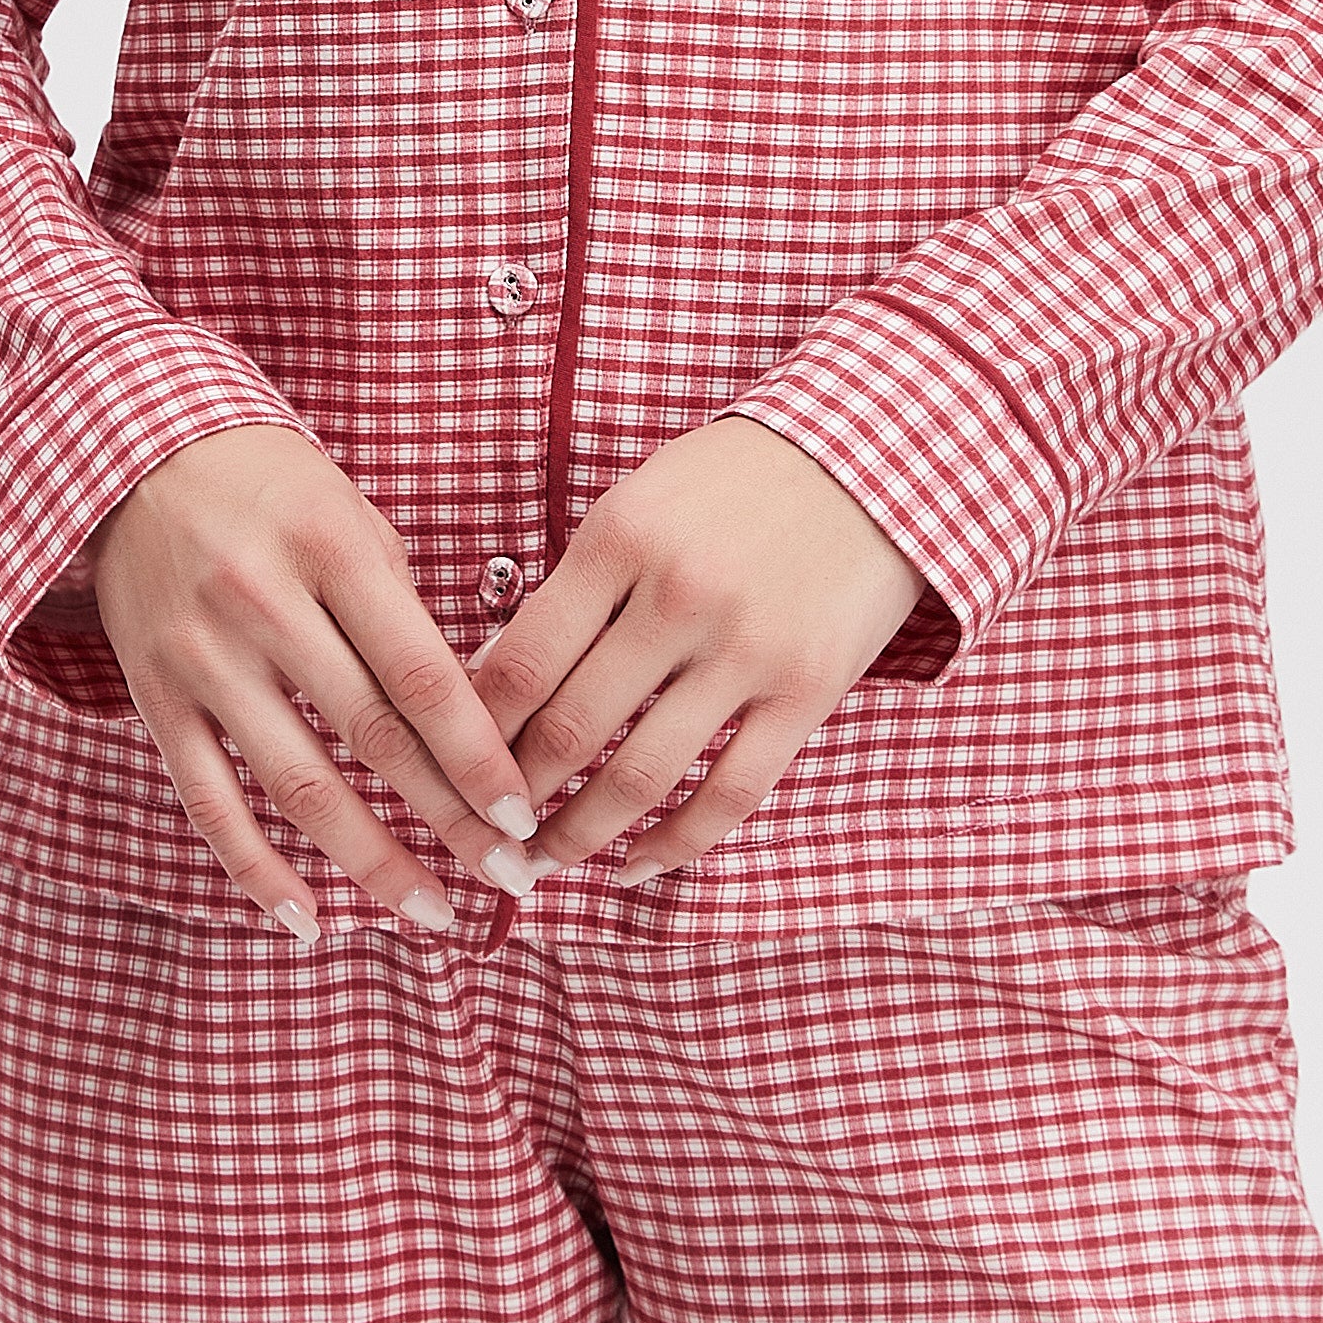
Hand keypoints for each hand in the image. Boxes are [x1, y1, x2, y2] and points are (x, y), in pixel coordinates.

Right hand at [85, 427, 543, 939]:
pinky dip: (256, 871)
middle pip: (370, 739)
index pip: (420, 674)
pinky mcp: (154, 697)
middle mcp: (262, 604)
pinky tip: (308, 920)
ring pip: (296, 785)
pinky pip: (207, 802)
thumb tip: (474, 723)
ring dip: (370, 861)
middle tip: (507, 877)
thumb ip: (403, 613)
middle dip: (447, 820)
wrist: (134, 456)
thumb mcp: (351, 518)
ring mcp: (202, 657)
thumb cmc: (273, 492)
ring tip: (432, 911)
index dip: (477, 756)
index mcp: (329, 550)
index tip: (526, 817)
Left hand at [461, 419, 928, 889]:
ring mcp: (748, 649)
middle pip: (570, 729)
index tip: (449, 768)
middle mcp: (681, 597)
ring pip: (641, 777)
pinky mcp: (807, 691)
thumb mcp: (638, 502)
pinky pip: (730, 794)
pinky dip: (673, 845)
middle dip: (515, 796)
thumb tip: (493, 681)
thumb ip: (574, 589)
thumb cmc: (734, 482)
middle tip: (484, 829)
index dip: (474, 734)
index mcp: (622, 539)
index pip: (521, 664)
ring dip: (578, 835)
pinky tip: (633, 867)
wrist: (873, 454)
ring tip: (542, 862)